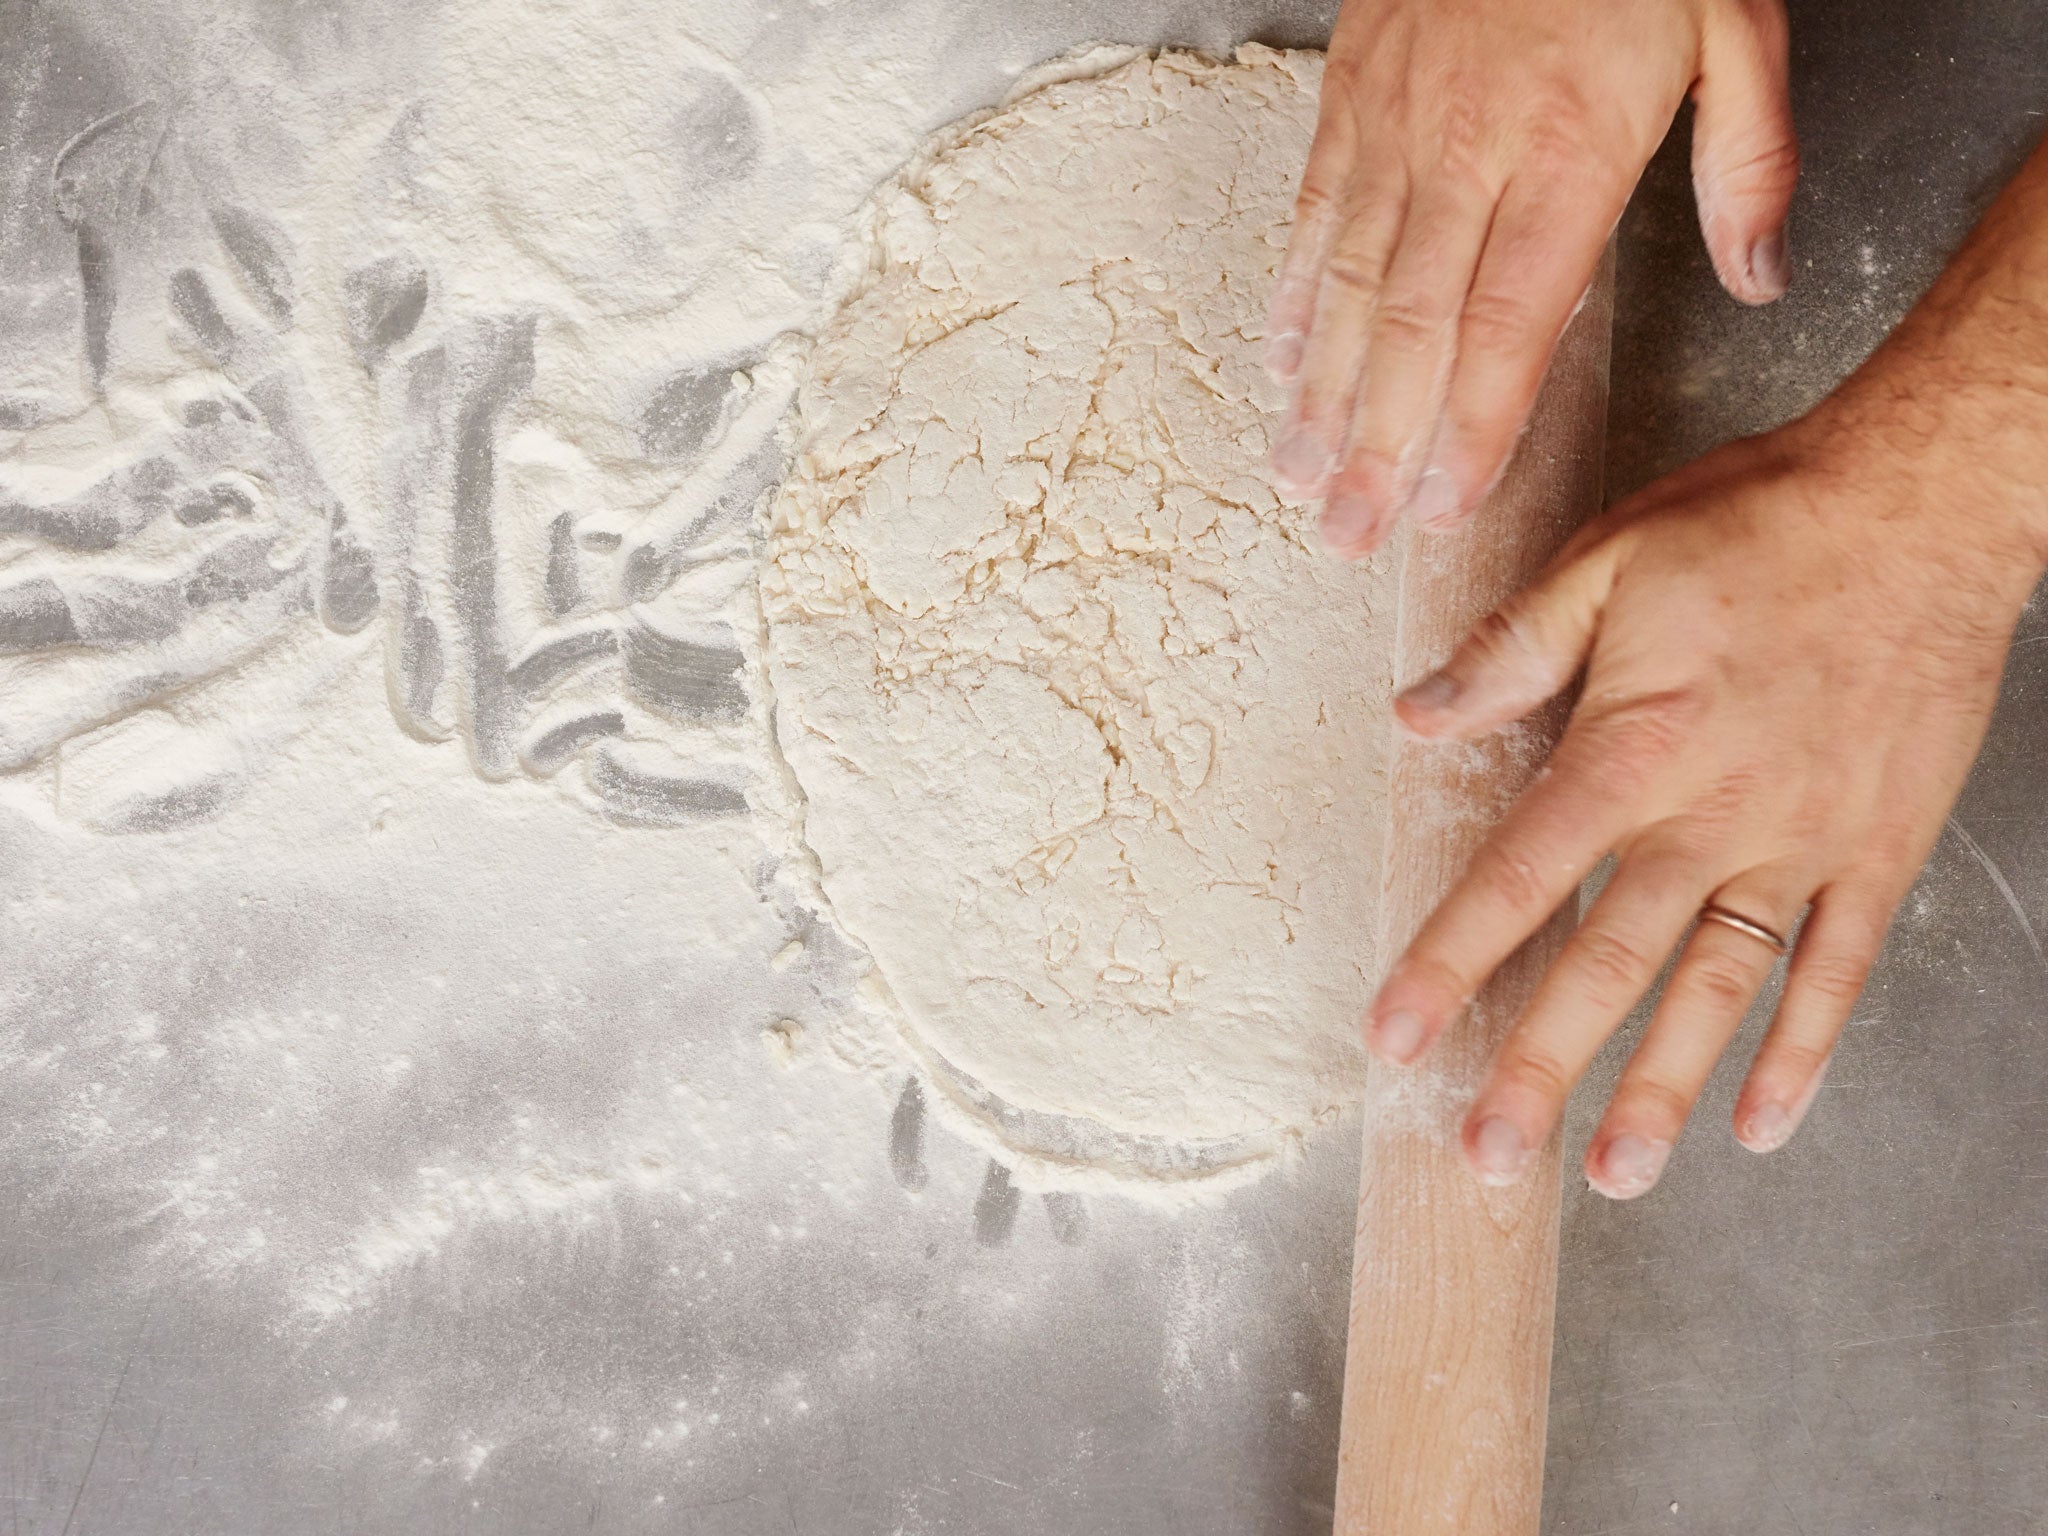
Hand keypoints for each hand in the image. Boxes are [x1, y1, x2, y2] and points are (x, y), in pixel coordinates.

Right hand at [1267, 0, 1797, 551]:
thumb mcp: (1738, 26)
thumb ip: (1748, 159)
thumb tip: (1756, 276)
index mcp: (1567, 148)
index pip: (1507, 321)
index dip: (1469, 425)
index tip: (1442, 503)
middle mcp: (1467, 148)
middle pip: (1412, 327)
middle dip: (1378, 443)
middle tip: (1351, 532)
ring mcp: (1396, 121)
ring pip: (1349, 282)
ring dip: (1323, 391)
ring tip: (1302, 473)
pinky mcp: (1352, 90)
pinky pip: (1313, 210)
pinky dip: (1293, 293)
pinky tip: (1281, 358)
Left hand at [1362, 384, 2047, 1198]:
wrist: (1925, 505)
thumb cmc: (1758, 524)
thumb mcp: (1607, 561)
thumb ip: (1509, 652)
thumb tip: (1412, 717)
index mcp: (1630, 748)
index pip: (1517, 879)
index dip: (1448, 963)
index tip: (1396, 1037)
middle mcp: (1712, 817)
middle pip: (1610, 964)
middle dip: (1543, 1065)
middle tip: (1492, 1157)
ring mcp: (1802, 844)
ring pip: (1721, 990)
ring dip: (1666, 1087)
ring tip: (1615, 1173)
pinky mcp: (1877, 849)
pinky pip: (1838, 971)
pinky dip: (1801, 1050)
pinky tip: (1762, 1120)